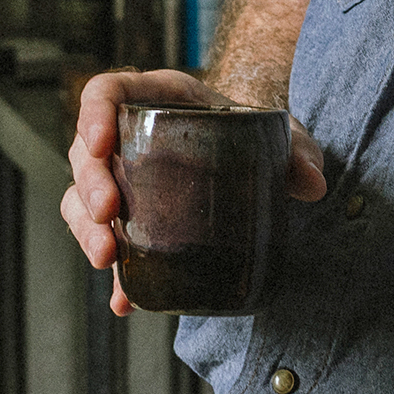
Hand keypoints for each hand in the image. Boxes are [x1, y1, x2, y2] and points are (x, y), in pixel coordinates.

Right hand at [59, 68, 327, 317]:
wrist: (258, 159)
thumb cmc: (259, 135)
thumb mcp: (282, 135)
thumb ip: (298, 153)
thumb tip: (313, 184)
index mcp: (157, 100)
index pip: (106, 92)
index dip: (93, 114)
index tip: (99, 142)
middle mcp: (129, 138)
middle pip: (85, 154)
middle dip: (90, 185)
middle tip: (108, 213)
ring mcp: (124, 181)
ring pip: (81, 200)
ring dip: (86, 230)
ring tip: (106, 258)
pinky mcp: (133, 223)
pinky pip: (108, 244)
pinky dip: (116, 276)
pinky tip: (125, 301)